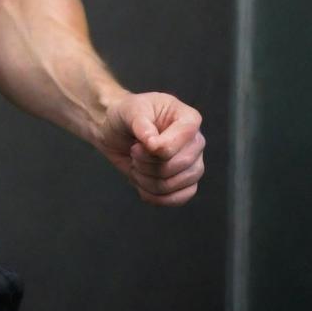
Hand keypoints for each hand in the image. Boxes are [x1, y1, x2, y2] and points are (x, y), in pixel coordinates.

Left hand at [96, 91, 204, 205]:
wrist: (116, 130)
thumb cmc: (126, 114)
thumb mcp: (129, 111)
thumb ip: (142, 125)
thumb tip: (153, 144)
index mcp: (188, 118)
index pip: (182, 139)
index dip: (159, 148)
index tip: (138, 144)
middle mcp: (195, 142)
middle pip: (180, 164)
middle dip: (148, 163)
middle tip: (134, 152)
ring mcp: (192, 164)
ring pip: (176, 184)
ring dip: (147, 179)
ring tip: (136, 164)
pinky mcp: (185, 183)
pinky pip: (177, 199)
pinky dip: (154, 195)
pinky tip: (141, 181)